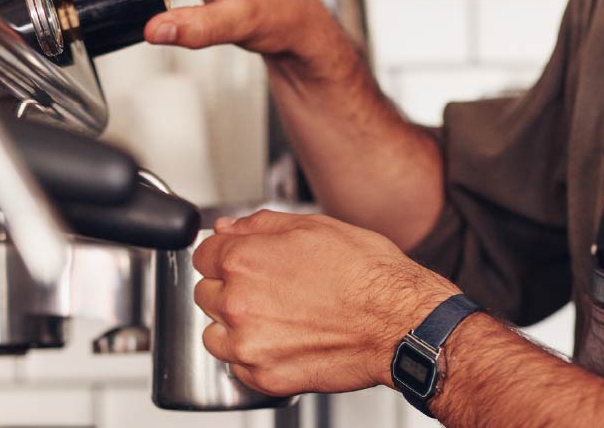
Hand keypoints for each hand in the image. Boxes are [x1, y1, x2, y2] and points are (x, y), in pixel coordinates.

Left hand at [191, 210, 461, 395]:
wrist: (401, 322)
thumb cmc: (368, 275)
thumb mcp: (314, 226)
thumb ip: (259, 225)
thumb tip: (227, 227)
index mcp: (244, 260)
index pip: (203, 255)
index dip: (223, 255)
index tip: (238, 262)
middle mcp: (238, 303)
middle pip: (206, 294)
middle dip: (229, 290)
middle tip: (268, 291)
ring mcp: (249, 345)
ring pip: (214, 335)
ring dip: (234, 327)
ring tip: (275, 319)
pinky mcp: (265, 377)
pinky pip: (238, 367)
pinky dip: (255, 357)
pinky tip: (285, 342)